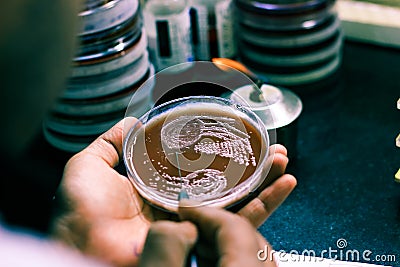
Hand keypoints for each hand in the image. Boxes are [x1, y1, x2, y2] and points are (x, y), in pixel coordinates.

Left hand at [50, 118, 295, 266]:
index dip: (218, 150)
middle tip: (271, 146)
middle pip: (223, 181)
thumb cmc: (84, 210)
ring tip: (283, 160)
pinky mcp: (205, 238)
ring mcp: (195, 223)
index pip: (196, 165)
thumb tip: (131, 120)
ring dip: (264, 179)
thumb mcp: (89, 166)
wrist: (88, 247)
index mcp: (158, 187)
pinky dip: (265, 205)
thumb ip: (110, 143)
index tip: (238, 134)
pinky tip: (284, 185)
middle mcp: (180, 205)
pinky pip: (240, 222)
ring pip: (239, 199)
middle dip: (249, 163)